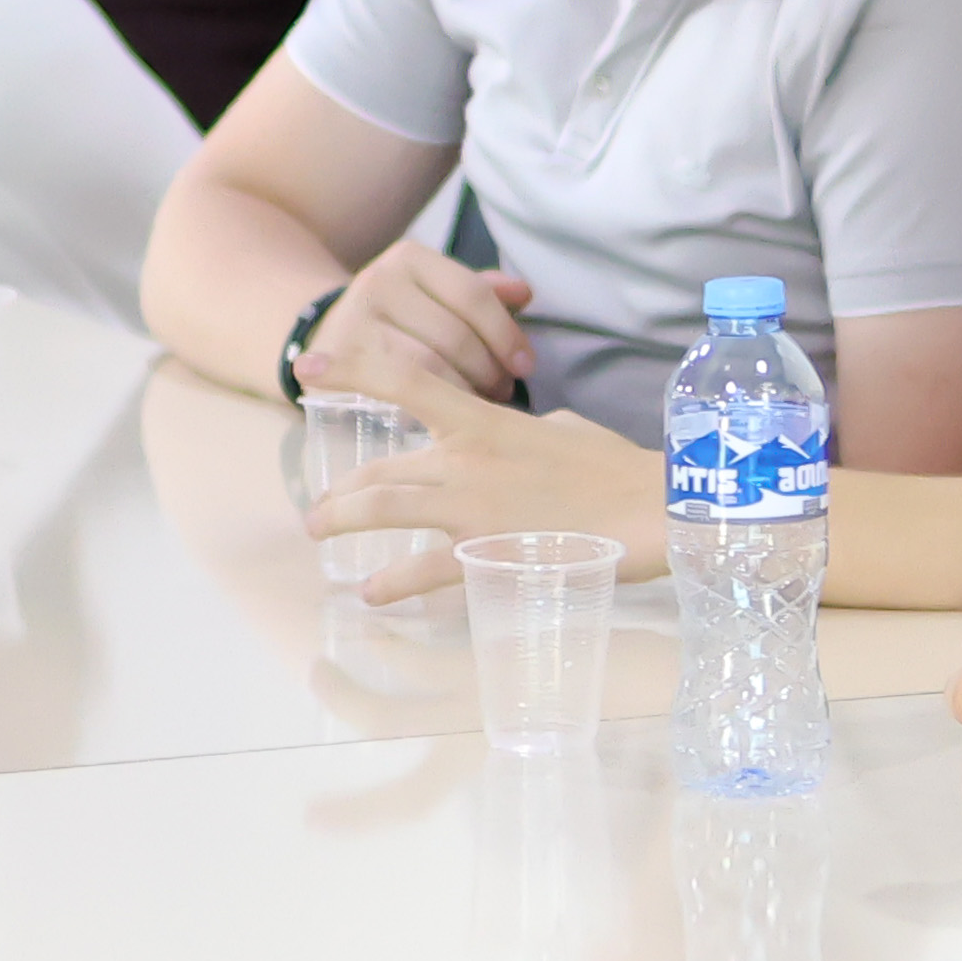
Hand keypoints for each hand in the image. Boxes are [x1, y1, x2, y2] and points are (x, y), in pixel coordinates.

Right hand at [307, 235, 534, 407]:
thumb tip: (524, 293)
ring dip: (464, 390)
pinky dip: (431, 403)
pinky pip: (399, 389)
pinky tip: (447, 412)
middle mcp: (379, 280)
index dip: (505, 334)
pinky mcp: (340, 360)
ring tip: (482, 403)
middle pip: (454, 334)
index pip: (473, 295)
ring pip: (428, 365)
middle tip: (504, 391)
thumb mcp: (435, 294)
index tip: (526, 366)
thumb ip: (478, 293)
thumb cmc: (399, 317)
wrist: (326, 333)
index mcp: (410, 258)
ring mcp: (355, 320)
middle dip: (488, 369)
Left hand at [307, 372, 667, 571]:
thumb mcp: (563, 428)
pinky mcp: (486, 555)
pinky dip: (392, 583)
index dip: (352, 371)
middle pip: (381, 467)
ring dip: (344, 521)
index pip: (407, 384)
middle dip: (341, 487)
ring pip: (384, 510)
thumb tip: (516, 437)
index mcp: (484, 422)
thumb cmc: (616, 466)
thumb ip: (521, 430)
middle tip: (322, 504)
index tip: (308, 368)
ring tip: (321, 533)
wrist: (652, 510)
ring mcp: (472, 510)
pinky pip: (424, 570)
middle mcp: (465, 461)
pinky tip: (372, 592)